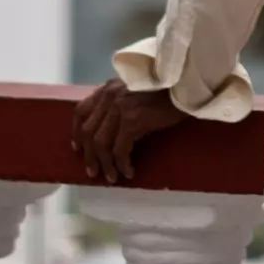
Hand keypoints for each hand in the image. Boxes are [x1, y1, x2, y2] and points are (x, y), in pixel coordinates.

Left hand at [70, 80, 187, 182]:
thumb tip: (110, 129)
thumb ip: (120, 102)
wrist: (187, 86)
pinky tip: (128, 171)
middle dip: (89, 155)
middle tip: (93, 171)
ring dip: (105, 164)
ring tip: (111, 177)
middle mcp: (110, 95)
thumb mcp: (137, 92)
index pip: (81, 110)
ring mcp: (120, 107)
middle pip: (88, 131)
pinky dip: (122, 164)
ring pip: (101, 144)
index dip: (76, 132)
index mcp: (109, 87)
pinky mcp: (133, 120)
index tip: (78, 147)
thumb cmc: (167, 91)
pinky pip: (120, 150)